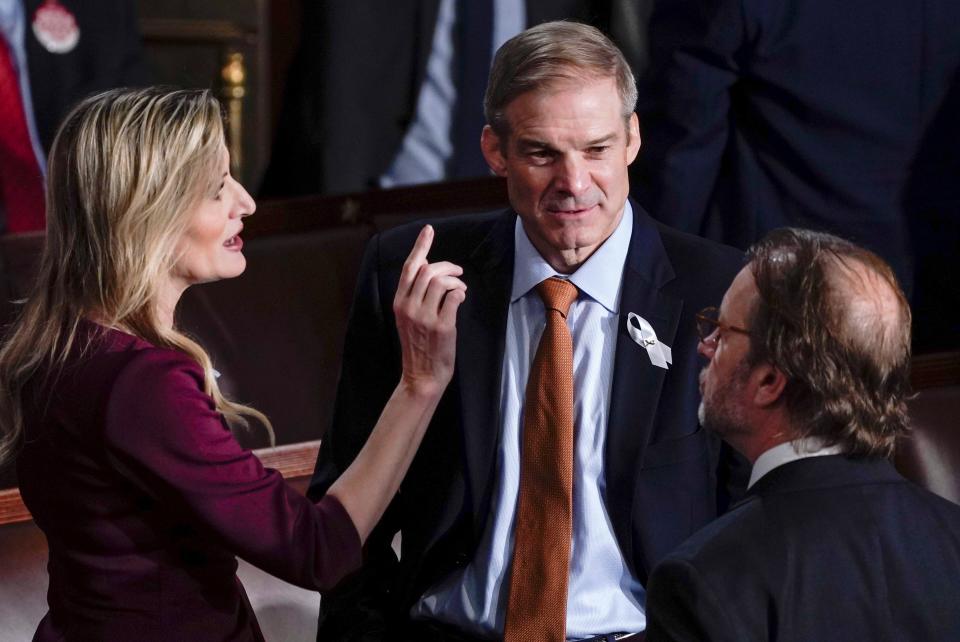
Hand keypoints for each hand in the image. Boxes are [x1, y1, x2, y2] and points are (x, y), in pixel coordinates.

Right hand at [393, 225, 466, 396]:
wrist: (421, 375)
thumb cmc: (419, 346)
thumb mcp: (408, 318)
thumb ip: (415, 296)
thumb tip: (432, 272)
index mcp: (399, 302)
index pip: (409, 268)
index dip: (420, 246)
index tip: (428, 230)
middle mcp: (409, 307)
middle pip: (429, 270)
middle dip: (447, 266)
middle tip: (458, 272)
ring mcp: (425, 317)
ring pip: (441, 281)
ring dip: (456, 280)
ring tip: (461, 288)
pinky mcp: (442, 326)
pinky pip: (454, 297)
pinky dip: (461, 292)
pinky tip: (461, 298)